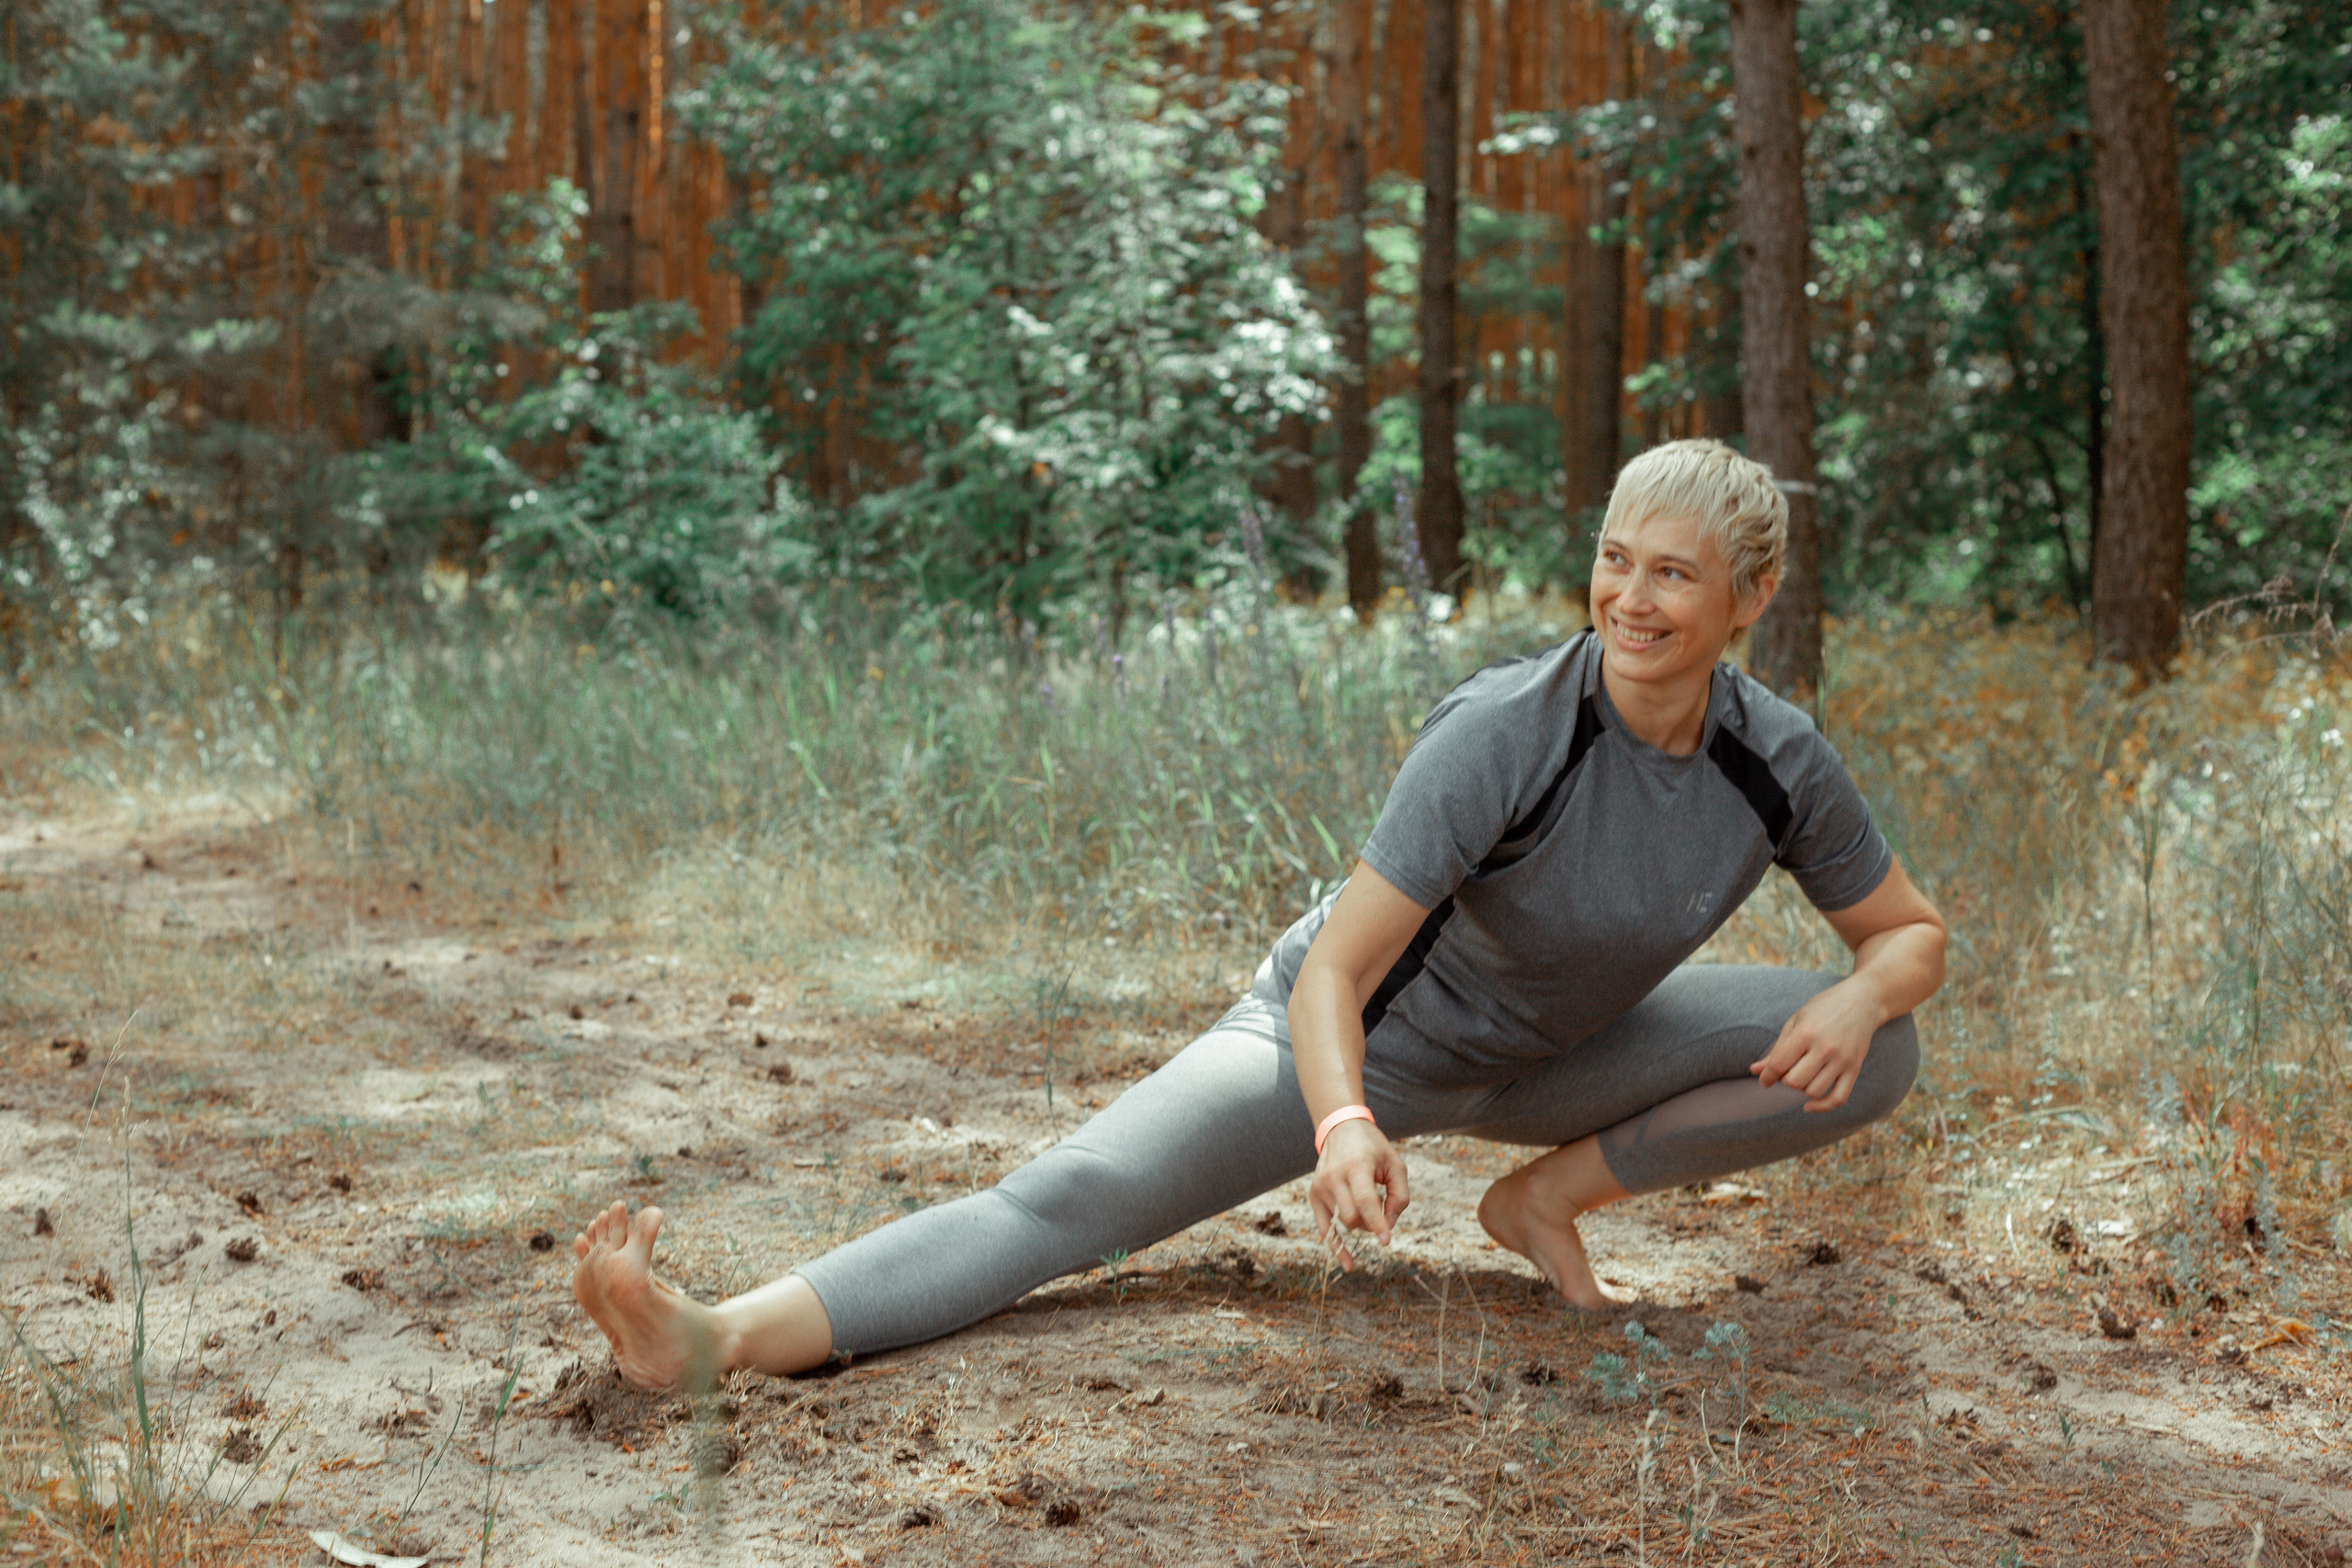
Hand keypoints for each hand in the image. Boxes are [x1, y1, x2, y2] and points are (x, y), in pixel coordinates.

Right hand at [1309, 1119, 1409, 1268]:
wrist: (1341, 1129)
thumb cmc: (1373, 1149)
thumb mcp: (1395, 1164)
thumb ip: (1399, 1195)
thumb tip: (1389, 1224)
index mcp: (1356, 1166)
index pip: (1364, 1201)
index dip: (1376, 1223)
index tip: (1386, 1241)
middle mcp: (1334, 1177)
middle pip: (1353, 1217)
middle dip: (1371, 1223)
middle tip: (1381, 1210)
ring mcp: (1321, 1187)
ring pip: (1343, 1223)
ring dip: (1361, 1224)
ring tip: (1368, 1207)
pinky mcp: (1314, 1194)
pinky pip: (1324, 1228)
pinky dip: (1336, 1246)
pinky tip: (1348, 1264)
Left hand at [1749, 980, 1880, 1110]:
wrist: (1862, 1001)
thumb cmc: (1824, 1008)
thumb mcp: (1796, 1021)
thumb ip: (1777, 1048)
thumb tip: (1755, 1070)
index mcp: (1806, 1033)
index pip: (1778, 1065)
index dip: (1766, 1077)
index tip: (1765, 1080)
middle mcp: (1825, 1048)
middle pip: (1794, 1082)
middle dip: (1785, 1081)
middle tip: (1788, 1071)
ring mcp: (1842, 1060)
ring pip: (1813, 1092)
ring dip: (1802, 1089)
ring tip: (1803, 1075)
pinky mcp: (1855, 1068)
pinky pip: (1838, 1098)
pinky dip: (1822, 1107)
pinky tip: (1809, 1105)